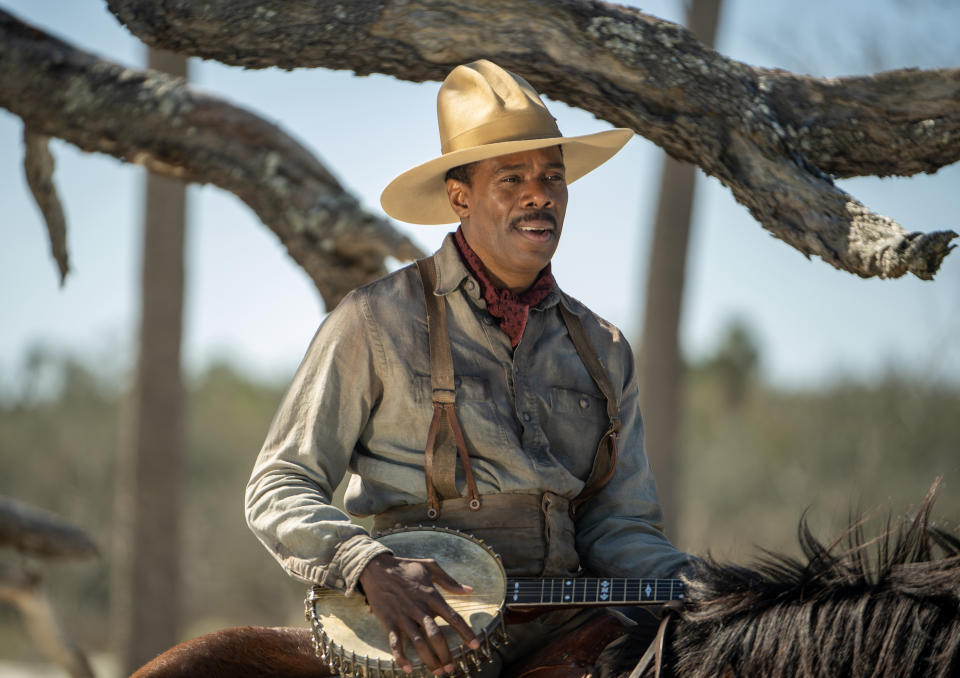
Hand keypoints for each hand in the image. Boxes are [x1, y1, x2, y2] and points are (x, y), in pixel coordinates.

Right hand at [358, 553, 480, 674]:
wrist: (376, 568)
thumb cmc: (405, 567)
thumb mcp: (430, 567)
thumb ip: (450, 581)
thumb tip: (469, 590)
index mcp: (432, 596)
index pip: (453, 617)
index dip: (466, 632)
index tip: (475, 645)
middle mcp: (420, 608)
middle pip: (436, 636)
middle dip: (446, 654)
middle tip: (452, 668)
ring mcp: (404, 616)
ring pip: (418, 643)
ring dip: (429, 660)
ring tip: (438, 672)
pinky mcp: (389, 621)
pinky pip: (395, 643)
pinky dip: (401, 657)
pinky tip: (409, 668)